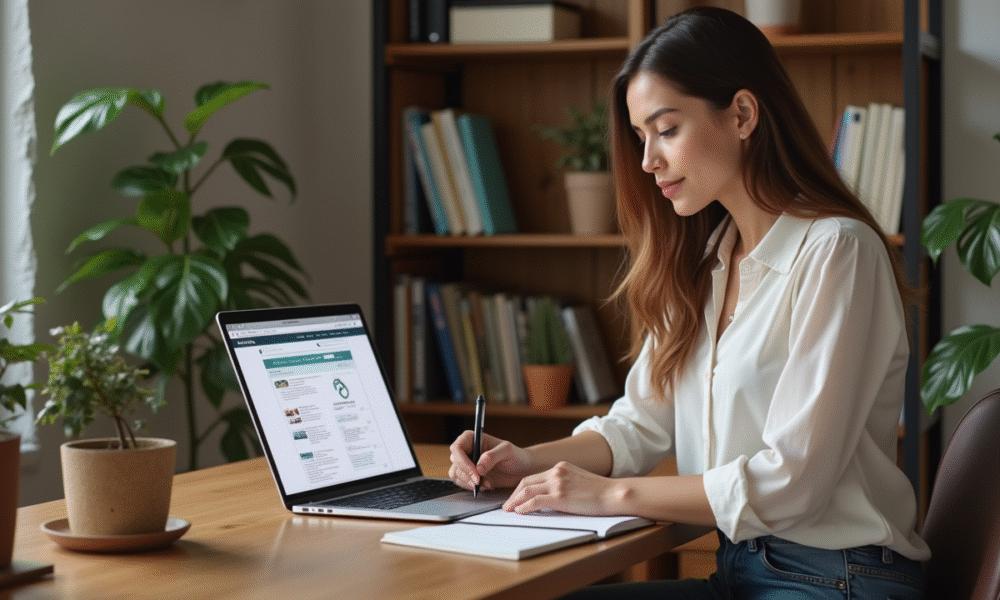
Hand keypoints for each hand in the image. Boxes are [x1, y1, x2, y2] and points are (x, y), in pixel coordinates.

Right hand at [448, 431, 530, 490]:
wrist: (522, 470)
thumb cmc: (516, 456)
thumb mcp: (507, 451)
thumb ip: (492, 456)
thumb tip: (478, 467)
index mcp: (473, 438)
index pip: (457, 448)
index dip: (463, 462)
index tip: (476, 473)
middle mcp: (467, 450)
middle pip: (455, 462)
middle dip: (467, 474)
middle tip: (480, 482)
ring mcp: (467, 463)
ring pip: (456, 474)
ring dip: (469, 482)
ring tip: (487, 484)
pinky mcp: (470, 476)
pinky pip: (462, 483)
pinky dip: (471, 487)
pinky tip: (486, 486)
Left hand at [502, 461, 617, 515]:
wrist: (614, 494)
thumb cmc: (601, 492)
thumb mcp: (578, 481)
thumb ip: (564, 484)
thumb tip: (551, 497)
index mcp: (560, 467)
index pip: (533, 477)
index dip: (521, 488)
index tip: (515, 497)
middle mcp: (556, 472)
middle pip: (526, 482)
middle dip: (514, 495)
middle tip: (507, 505)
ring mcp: (558, 483)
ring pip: (527, 490)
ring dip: (515, 502)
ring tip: (509, 510)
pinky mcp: (560, 496)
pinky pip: (535, 501)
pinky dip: (524, 507)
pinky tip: (520, 512)